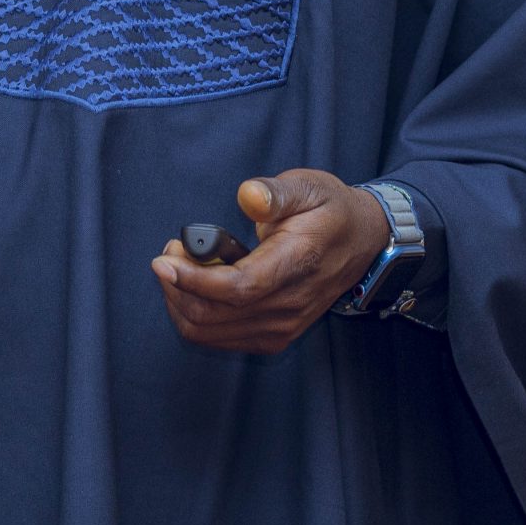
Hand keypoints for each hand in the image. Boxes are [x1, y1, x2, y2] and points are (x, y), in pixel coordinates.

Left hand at [151, 170, 387, 353]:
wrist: (362, 242)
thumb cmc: (330, 210)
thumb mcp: (308, 186)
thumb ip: (276, 192)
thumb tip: (249, 196)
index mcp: (297, 263)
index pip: (239, 288)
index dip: (195, 279)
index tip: (163, 260)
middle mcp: (289, 304)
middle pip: (215, 316)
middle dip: (178, 286)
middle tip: (172, 252)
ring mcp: (282, 326)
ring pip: (211, 332)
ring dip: (182, 301)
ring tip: (183, 265)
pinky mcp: (274, 336)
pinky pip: (221, 339)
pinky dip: (197, 316)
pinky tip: (198, 285)